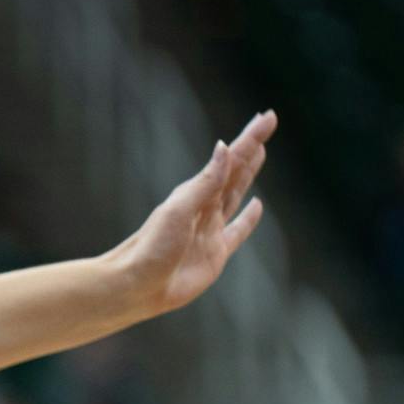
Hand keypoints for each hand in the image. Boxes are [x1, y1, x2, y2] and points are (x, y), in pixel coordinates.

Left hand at [113, 109, 275, 316]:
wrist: (136, 286)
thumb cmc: (152, 247)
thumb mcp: (179, 211)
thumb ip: (205, 183)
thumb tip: (224, 147)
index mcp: (195, 193)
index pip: (230, 159)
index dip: (250, 138)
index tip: (267, 117)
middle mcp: (204, 208)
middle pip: (235, 172)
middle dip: (251, 149)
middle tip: (266, 125)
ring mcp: (210, 230)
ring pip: (236, 194)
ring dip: (248, 174)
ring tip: (260, 154)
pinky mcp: (216, 254)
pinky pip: (238, 231)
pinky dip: (249, 219)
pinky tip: (257, 206)